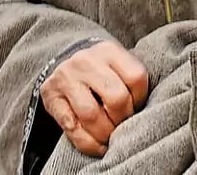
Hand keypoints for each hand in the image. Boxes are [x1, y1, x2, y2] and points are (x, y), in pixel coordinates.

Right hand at [40, 41, 148, 156]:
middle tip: (123, 126)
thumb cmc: (101, 70)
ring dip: (105, 134)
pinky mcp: (51, 97)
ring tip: (110, 138)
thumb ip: (130, 81)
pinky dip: (88, 144)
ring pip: (92, 115)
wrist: (63, 61)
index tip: (137, 107)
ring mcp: (66, 78)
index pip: (136, 77)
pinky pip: (72, 129)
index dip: (141, 99)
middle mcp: (86, 61)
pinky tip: (98, 146)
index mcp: (109, 51)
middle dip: (123, 119)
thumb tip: (146, 114)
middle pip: (115, 97)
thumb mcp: (117, 65)